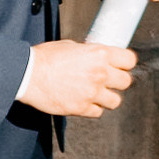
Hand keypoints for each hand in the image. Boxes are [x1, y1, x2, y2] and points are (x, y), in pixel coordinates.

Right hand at [21, 40, 135, 117]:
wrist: (28, 74)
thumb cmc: (47, 57)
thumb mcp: (73, 46)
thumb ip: (90, 54)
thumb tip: (98, 57)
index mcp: (101, 54)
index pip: (130, 60)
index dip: (125, 63)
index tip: (121, 65)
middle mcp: (100, 73)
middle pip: (126, 82)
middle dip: (118, 81)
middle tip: (108, 80)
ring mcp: (92, 92)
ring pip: (115, 101)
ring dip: (108, 98)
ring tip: (98, 94)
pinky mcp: (80, 108)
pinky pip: (97, 112)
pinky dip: (92, 109)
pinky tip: (84, 102)